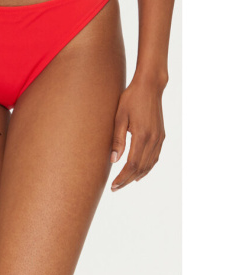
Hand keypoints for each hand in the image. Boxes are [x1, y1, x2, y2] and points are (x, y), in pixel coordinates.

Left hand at [110, 75, 165, 191]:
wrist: (150, 87)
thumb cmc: (131, 99)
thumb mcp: (119, 117)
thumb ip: (117, 140)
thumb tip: (113, 160)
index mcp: (142, 136)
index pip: (132, 164)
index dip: (123, 177)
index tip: (113, 185)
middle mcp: (153, 139)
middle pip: (140, 168)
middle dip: (127, 180)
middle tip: (115, 188)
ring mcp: (159, 138)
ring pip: (149, 164)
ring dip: (137, 176)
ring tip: (125, 183)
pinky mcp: (161, 135)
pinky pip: (155, 157)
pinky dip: (147, 167)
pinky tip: (139, 172)